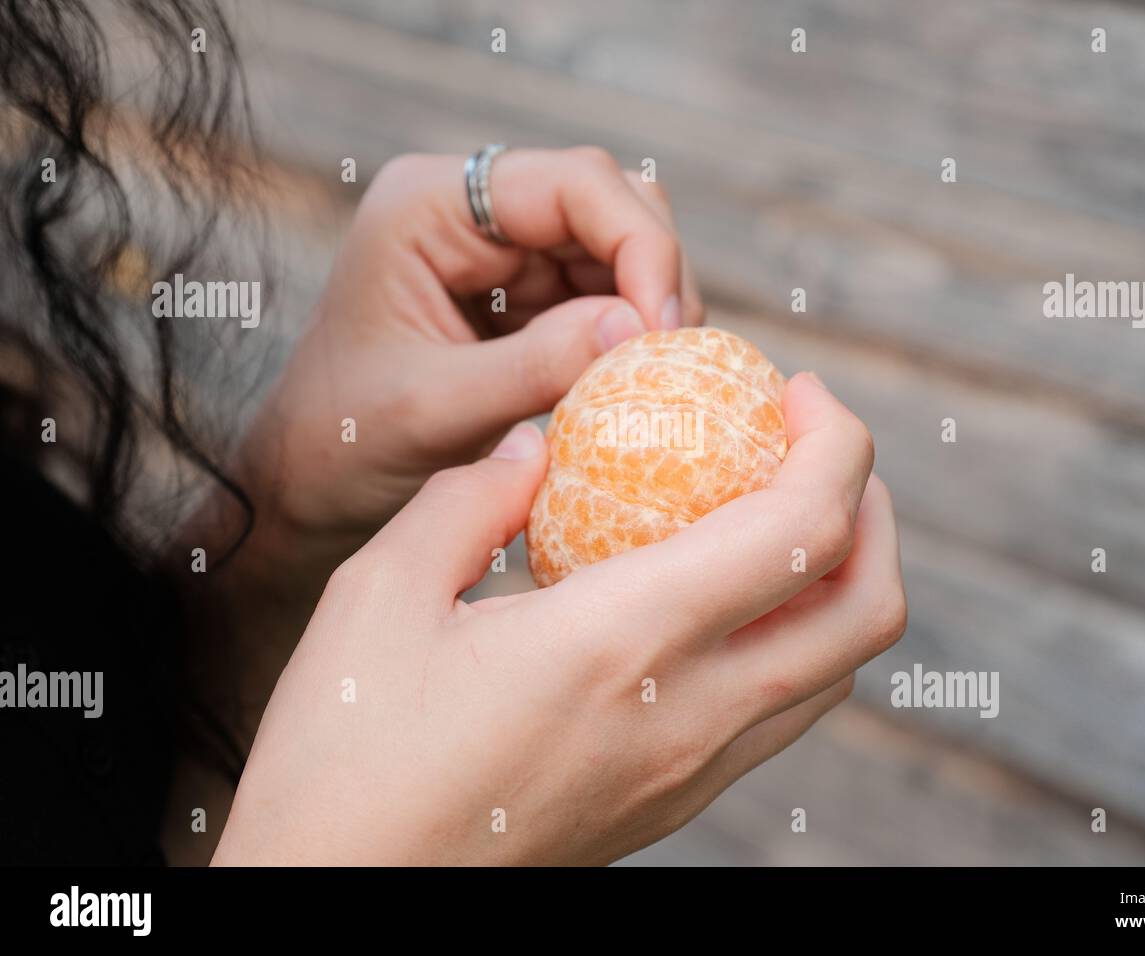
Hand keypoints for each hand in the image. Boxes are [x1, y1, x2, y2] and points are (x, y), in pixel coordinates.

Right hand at [212, 374, 904, 864]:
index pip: (803, 532)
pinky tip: (716, 602)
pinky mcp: (674, 806)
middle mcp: (689, 715)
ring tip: (773, 515)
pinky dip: (792, 639)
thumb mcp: (380, 595)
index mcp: (625, 641)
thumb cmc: (345, 754)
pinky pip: (780, 714)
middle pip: (866, 612)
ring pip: (835, 672)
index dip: (838, 445)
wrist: (344, 897)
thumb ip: (470, 499)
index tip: (800, 392)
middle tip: (809, 449)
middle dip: (871, 510)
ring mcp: (692, 773)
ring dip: (839, 580)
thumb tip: (538, 447)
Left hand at [241, 147, 703, 557]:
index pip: (573, 183)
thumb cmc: (344, 442)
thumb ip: (538, 365)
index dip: (639, 245)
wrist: (305, 482)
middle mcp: (469, 210)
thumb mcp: (437, 409)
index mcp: (429, 205)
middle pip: (607, 203)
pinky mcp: (519, 294)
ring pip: (615, 249)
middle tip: (670, 358)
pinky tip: (628, 382)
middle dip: (651, 275)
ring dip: (645, 308)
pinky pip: (600, 294)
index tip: (663, 328)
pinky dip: (626, 335)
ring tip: (652, 379)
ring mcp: (498, 250)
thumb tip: (641, 327)